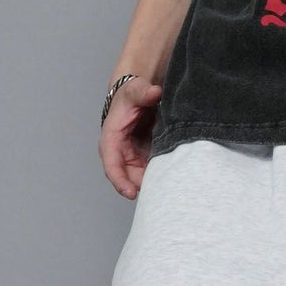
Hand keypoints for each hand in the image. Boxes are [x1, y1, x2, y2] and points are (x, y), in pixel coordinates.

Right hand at [100, 78, 164, 198]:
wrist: (140, 97)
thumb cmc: (131, 95)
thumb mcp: (135, 90)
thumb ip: (143, 92)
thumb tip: (155, 92)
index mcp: (112, 141)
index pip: (112, 166)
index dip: (120, 181)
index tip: (131, 193)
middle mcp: (121, 155)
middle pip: (129, 179)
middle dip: (143, 188)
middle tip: (159, 195)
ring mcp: (134, 160)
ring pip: (142, 180)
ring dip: (154, 185)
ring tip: (169, 189)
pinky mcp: (146, 161)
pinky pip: (153, 174)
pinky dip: (162, 178)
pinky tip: (174, 181)